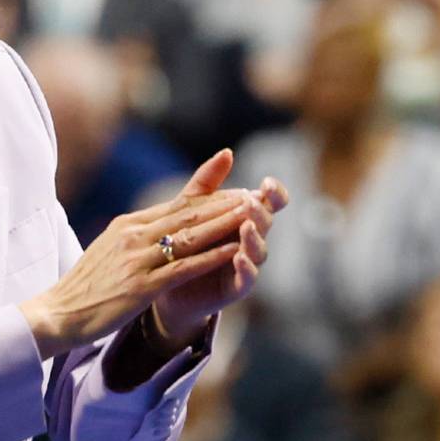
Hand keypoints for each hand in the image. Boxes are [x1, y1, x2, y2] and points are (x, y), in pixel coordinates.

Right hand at [19, 151, 281, 357]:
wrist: (56, 314)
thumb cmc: (82, 287)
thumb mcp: (107, 250)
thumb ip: (131, 236)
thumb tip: (151, 226)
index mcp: (127, 225)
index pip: (176, 206)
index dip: (210, 198)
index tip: (237, 191)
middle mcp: (133, 235)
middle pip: (188, 214)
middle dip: (225, 204)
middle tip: (255, 195)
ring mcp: (137, 260)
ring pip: (190, 236)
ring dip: (225, 224)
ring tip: (253, 215)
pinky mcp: (140, 286)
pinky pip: (183, 268)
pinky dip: (211, 257)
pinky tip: (234, 251)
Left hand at [150, 153, 286, 342]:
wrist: (165, 285)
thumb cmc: (184, 242)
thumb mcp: (190, 209)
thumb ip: (207, 183)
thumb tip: (227, 152)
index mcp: (243, 218)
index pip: (268, 203)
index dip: (274, 194)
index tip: (268, 183)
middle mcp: (250, 240)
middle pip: (265, 224)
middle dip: (260, 212)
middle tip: (251, 202)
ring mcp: (245, 264)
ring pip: (259, 251)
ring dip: (255, 238)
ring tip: (246, 226)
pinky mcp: (235, 287)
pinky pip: (246, 279)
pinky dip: (246, 269)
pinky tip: (240, 259)